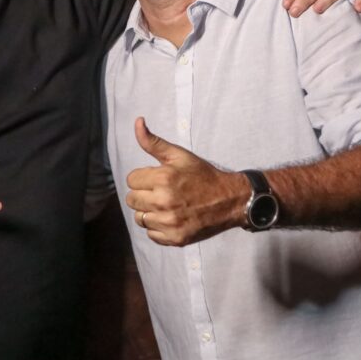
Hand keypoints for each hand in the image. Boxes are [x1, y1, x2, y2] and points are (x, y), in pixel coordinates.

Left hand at [125, 118, 248, 245]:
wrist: (229, 199)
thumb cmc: (202, 175)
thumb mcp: (179, 155)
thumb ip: (153, 142)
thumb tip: (137, 121)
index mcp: (163, 178)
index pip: (131, 180)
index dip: (143, 178)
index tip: (157, 179)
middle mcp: (164, 201)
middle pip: (131, 200)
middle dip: (143, 194)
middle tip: (160, 192)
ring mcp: (170, 222)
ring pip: (139, 218)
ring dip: (149, 212)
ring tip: (165, 205)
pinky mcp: (175, 238)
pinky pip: (151, 234)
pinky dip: (158, 228)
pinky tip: (171, 218)